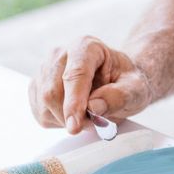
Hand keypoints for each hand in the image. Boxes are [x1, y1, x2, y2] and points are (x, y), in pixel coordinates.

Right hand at [28, 36, 154, 134]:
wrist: (118, 80)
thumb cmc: (127, 83)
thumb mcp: (136, 90)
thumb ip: (119, 97)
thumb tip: (93, 107)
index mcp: (86, 47)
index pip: (74, 75)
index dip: (73, 103)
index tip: (75, 126)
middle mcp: (60, 54)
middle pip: (52, 92)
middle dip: (72, 115)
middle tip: (96, 122)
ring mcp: (44, 70)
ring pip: (43, 104)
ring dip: (66, 120)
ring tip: (88, 115)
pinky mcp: (37, 87)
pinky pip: (40, 112)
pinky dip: (58, 121)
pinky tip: (75, 114)